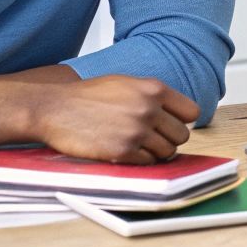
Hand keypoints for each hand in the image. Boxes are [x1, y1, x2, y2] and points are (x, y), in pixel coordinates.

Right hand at [28, 75, 198, 164]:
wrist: (54, 108)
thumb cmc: (88, 96)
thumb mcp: (125, 83)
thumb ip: (152, 95)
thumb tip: (177, 113)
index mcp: (153, 88)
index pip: (191, 112)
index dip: (181, 121)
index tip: (169, 125)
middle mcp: (149, 108)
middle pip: (182, 135)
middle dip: (169, 139)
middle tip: (151, 139)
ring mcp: (136, 131)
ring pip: (167, 152)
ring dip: (155, 152)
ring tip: (137, 145)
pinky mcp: (123, 151)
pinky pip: (148, 163)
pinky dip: (140, 161)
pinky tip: (125, 151)